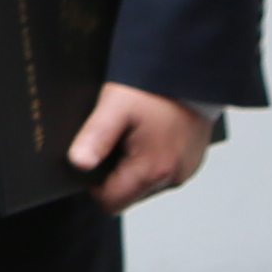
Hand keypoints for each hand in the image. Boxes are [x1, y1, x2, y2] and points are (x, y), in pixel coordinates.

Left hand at [70, 84, 211, 212]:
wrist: (192, 68)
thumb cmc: (155, 86)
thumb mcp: (116, 106)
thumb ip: (95, 137)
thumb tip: (79, 164)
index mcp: (153, 170)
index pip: (112, 202)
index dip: (95, 185)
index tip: (94, 157)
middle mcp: (174, 176)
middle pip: (129, 195)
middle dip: (116, 174)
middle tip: (115, 138)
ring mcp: (186, 169)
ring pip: (147, 184)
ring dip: (135, 166)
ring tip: (134, 132)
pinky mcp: (193, 159)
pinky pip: (164, 170)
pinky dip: (153, 158)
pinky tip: (150, 132)